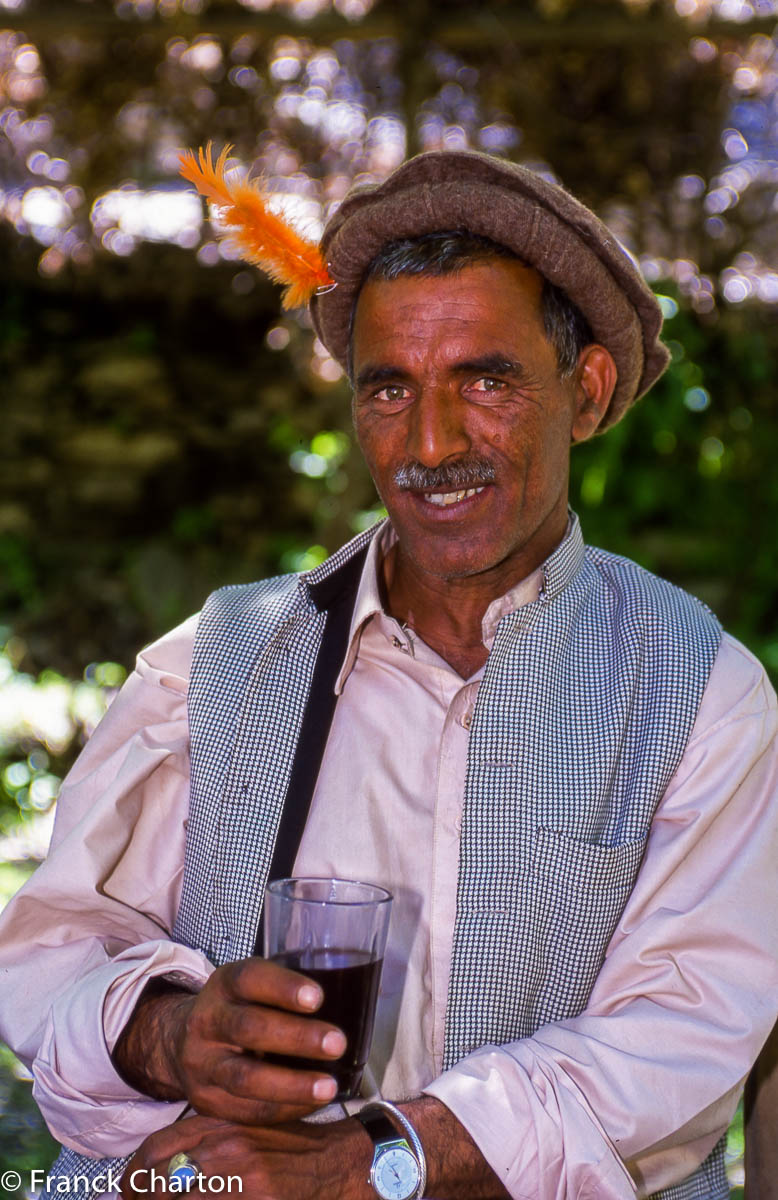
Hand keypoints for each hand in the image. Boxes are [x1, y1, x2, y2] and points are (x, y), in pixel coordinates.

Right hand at [112, 958, 347, 1124]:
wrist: (182, 1042)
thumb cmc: (238, 1009)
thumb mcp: (252, 988)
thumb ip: (286, 994)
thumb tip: (350, 1005)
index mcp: (224, 984)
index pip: (250, 978)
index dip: (283, 987)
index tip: (318, 997)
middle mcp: (206, 1021)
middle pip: (249, 1028)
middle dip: (297, 1038)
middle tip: (337, 1043)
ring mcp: (201, 1065)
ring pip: (244, 1078)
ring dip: (291, 1085)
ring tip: (328, 1087)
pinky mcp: (204, 1101)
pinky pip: (245, 1111)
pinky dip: (282, 1110)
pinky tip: (310, 1104)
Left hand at [118, 1112, 371, 1199]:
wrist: (336, 1163)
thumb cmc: (288, 1150)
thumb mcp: (244, 1131)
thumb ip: (206, 1142)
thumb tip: (159, 1170)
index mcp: (218, 1124)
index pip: (155, 1148)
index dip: (133, 1176)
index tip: (129, 1190)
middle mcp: (224, 1148)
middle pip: (157, 1179)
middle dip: (141, 1196)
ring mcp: (239, 1178)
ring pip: (178, 1197)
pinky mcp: (256, 1197)